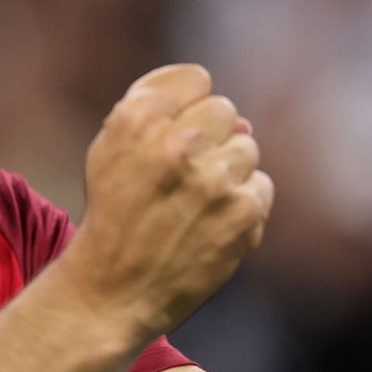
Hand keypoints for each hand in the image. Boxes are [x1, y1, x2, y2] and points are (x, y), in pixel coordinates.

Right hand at [59, 64, 273, 340]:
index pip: (196, 80)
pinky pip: (260, 187)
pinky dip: (241, 206)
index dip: (186, 108)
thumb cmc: (114, 214)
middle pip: (225, 111)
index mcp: (138, 119)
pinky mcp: (241, 214)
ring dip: (227, 172)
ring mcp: (213, 179)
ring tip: (195, 205)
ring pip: (247, 148)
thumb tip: (240, 120)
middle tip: (183, 177)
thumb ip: (158, 110)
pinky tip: (211, 226)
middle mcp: (176, 144)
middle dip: (209, 139)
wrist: (112, 291)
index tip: (173, 136)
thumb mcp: (110, 148)